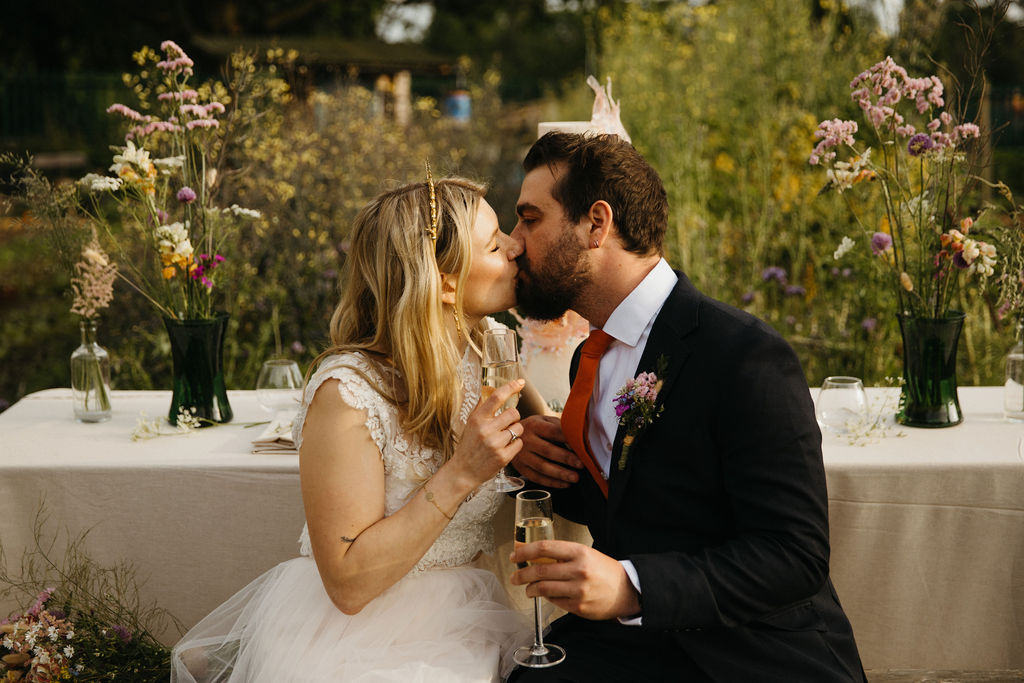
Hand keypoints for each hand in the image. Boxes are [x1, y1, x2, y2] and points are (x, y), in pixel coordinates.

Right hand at [450, 378, 524, 486]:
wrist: (463, 471)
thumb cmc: (468, 446)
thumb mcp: (470, 424)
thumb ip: (481, 408)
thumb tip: (490, 390)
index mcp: (477, 419)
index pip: (496, 397)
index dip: (510, 387)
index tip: (520, 382)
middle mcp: (486, 430)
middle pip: (513, 413)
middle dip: (514, 417)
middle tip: (507, 424)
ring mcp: (495, 444)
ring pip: (519, 428)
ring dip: (515, 431)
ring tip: (504, 437)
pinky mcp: (503, 457)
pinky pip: (519, 443)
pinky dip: (515, 444)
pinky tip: (505, 448)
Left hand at [510, 540, 640, 620]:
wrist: (626, 590)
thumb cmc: (603, 570)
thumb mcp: (585, 554)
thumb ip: (562, 555)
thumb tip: (534, 557)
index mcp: (579, 552)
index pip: (544, 548)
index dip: (525, 551)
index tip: (515, 556)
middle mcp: (578, 570)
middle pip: (539, 571)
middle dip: (522, 575)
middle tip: (514, 576)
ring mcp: (578, 590)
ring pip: (543, 588)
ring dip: (530, 589)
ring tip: (528, 588)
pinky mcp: (578, 606)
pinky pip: (554, 601)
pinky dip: (546, 598)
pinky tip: (547, 595)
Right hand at [511, 415, 582, 487]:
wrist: (510, 434)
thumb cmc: (535, 428)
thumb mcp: (544, 421)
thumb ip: (559, 427)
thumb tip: (579, 438)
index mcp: (534, 425)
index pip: (553, 432)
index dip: (567, 439)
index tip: (581, 446)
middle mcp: (526, 440)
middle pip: (547, 450)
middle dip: (566, 458)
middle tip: (581, 464)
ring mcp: (522, 455)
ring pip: (541, 467)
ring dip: (560, 474)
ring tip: (575, 478)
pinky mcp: (521, 468)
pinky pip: (536, 477)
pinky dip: (551, 482)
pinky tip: (564, 483)